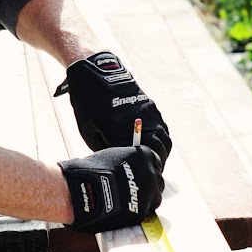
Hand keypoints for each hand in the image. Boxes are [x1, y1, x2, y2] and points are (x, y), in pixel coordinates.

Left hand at [55, 51, 171, 163]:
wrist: (95, 73)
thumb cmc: (87, 104)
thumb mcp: (89, 130)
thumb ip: (105, 148)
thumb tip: (119, 164)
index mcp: (121, 128)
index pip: (139, 156)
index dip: (143, 169)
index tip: (142, 178)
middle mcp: (139, 119)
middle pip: (158, 149)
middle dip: (157, 163)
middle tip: (152, 173)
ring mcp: (148, 112)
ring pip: (164, 139)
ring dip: (162, 152)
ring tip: (156, 162)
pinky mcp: (150, 106)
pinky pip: (162, 127)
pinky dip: (162, 140)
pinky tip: (155, 146)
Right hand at [59, 144, 163, 232]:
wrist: (82, 189)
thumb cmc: (91, 170)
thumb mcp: (112, 156)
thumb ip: (127, 161)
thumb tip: (129, 166)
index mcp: (144, 155)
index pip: (155, 161)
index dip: (147, 169)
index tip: (140, 174)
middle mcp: (150, 172)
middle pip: (157, 179)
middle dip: (149, 184)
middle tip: (135, 189)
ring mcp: (149, 192)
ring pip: (156, 197)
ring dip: (147, 198)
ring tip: (131, 200)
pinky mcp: (142, 210)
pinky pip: (147, 210)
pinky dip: (140, 209)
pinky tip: (127, 208)